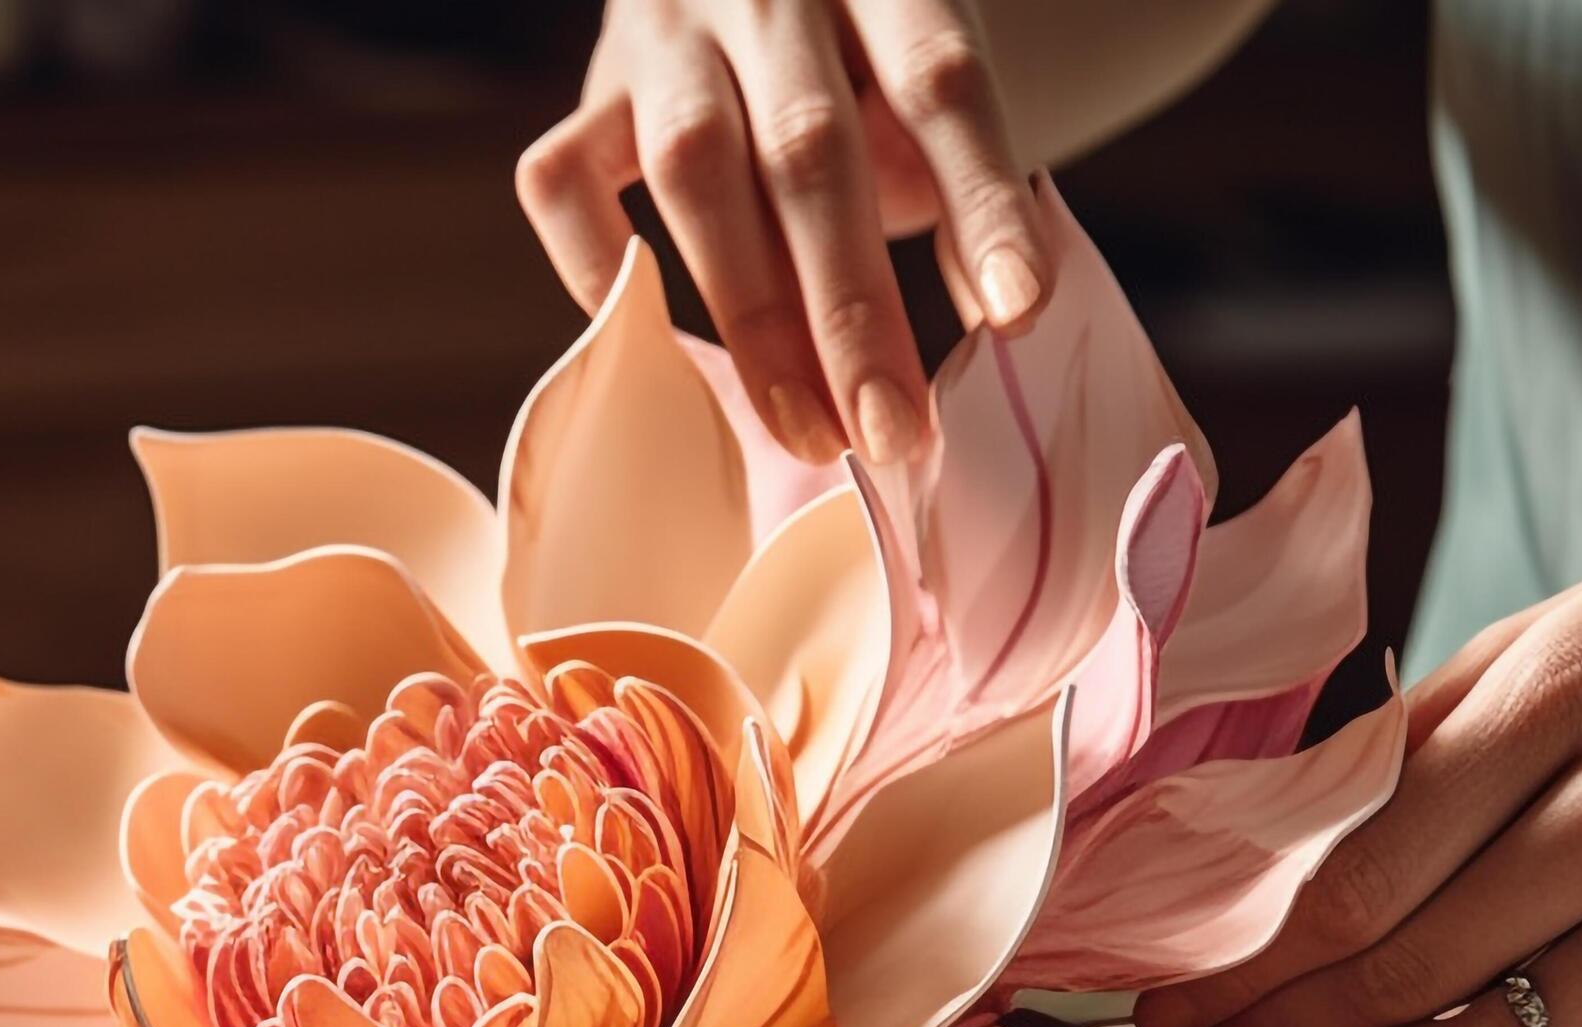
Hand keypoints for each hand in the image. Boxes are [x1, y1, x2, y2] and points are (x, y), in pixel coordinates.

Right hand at [518, 0, 1053, 465]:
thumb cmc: (865, 57)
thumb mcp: (930, 86)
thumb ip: (961, 177)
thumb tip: (1001, 317)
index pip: (938, 81)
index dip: (978, 200)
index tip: (1018, 313)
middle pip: (808, 148)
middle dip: (852, 309)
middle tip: (893, 432)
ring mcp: (665, 31)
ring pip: (693, 172)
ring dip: (754, 320)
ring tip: (808, 430)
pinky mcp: (596, 82)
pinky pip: (562, 179)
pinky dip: (602, 268)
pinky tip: (668, 349)